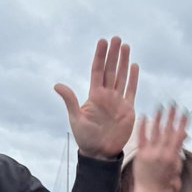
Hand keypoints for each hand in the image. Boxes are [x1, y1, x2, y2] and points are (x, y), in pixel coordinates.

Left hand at [54, 37, 138, 159]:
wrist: (100, 153)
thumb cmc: (85, 138)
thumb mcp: (76, 118)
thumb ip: (70, 100)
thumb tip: (57, 85)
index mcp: (94, 95)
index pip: (97, 71)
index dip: (100, 56)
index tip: (102, 42)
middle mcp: (106, 95)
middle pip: (111, 70)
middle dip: (113, 54)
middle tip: (116, 38)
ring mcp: (117, 101)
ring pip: (121, 77)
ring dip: (124, 62)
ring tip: (126, 46)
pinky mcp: (128, 109)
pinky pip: (131, 91)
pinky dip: (133, 79)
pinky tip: (134, 66)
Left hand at [129, 105, 186, 191]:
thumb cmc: (165, 188)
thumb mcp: (177, 173)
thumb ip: (178, 158)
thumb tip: (181, 145)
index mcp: (173, 157)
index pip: (179, 135)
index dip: (182, 123)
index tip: (185, 113)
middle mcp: (162, 153)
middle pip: (168, 130)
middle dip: (172, 116)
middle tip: (174, 105)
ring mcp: (150, 153)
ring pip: (155, 131)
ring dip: (159, 117)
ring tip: (160, 107)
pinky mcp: (140, 155)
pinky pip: (141, 137)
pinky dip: (142, 126)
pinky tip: (143, 116)